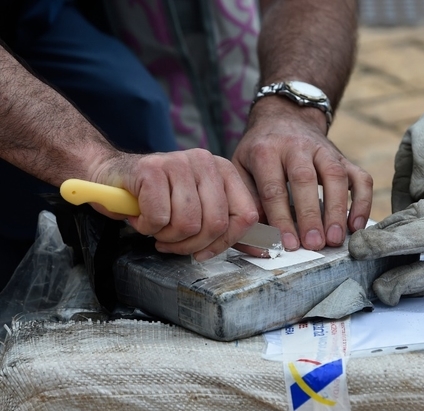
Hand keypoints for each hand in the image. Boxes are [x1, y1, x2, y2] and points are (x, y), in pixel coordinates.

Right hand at [91, 149, 258, 261]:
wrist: (109, 175)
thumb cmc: (157, 197)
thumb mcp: (199, 210)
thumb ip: (228, 228)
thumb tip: (263, 251)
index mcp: (224, 171)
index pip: (246, 215)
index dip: (226, 242)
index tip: (203, 251)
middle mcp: (206, 162)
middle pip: (216, 224)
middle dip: (191, 244)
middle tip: (171, 241)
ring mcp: (180, 162)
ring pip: (188, 224)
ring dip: (167, 236)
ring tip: (156, 226)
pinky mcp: (152, 169)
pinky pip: (160, 218)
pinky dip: (146, 227)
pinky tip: (140, 215)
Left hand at [232, 98, 371, 250]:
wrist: (285, 116)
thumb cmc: (260, 151)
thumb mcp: (240, 167)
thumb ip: (248, 198)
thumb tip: (261, 233)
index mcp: (266, 150)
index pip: (273, 187)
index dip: (281, 218)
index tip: (287, 243)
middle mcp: (297, 147)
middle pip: (305, 180)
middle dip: (310, 215)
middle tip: (313, 244)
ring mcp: (324, 150)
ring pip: (336, 176)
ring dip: (337, 210)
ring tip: (334, 240)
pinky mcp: (344, 157)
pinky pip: (360, 178)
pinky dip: (362, 202)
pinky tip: (356, 226)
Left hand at [349, 176, 423, 305]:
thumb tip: (401, 220)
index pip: (407, 216)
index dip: (382, 229)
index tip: (361, 238)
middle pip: (411, 239)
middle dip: (380, 246)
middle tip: (356, 253)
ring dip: (398, 282)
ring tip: (379, 289)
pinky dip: (423, 295)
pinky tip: (406, 297)